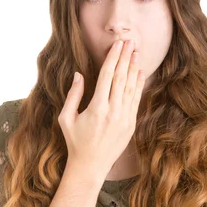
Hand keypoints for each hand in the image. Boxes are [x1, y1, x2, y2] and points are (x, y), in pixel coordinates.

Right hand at [58, 39, 144, 176]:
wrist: (91, 166)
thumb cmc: (75, 142)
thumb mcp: (66, 118)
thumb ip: (73, 95)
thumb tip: (78, 74)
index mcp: (96, 108)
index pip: (107, 76)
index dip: (113, 57)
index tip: (117, 44)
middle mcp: (113, 111)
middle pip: (121, 77)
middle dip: (125, 57)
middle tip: (130, 41)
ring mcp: (124, 118)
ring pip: (131, 87)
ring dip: (134, 67)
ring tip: (136, 52)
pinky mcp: (131, 124)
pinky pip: (136, 100)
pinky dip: (139, 85)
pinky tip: (140, 72)